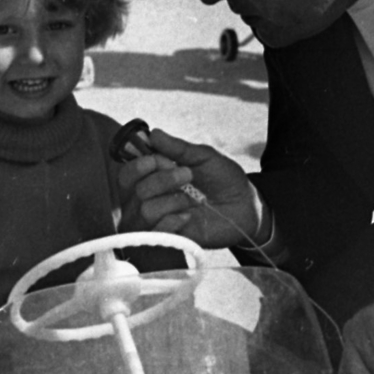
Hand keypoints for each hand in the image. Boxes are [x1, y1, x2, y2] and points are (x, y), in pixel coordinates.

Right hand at [113, 126, 259, 245]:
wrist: (246, 205)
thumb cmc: (224, 179)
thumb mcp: (204, 157)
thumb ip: (178, 148)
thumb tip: (153, 134)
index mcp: (156, 178)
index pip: (127, 175)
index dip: (136, 167)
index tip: (156, 160)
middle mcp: (152, 199)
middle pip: (133, 191)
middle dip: (159, 180)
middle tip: (187, 174)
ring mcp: (160, 221)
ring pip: (142, 211)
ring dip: (168, 200)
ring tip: (191, 198)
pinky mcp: (171, 240)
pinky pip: (155, 233)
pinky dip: (170, 221)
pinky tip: (187, 216)